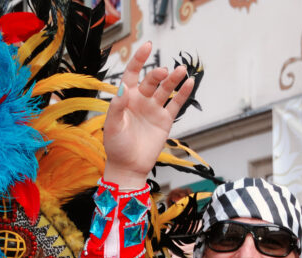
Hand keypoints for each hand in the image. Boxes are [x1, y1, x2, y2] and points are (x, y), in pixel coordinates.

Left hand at [102, 42, 194, 190]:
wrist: (129, 167)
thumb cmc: (116, 147)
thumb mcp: (112, 126)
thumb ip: (116, 107)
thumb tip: (123, 89)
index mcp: (126, 98)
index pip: (132, 73)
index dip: (138, 59)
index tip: (147, 46)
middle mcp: (140, 100)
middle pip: (151, 80)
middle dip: (157, 74)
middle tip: (162, 72)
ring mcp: (154, 109)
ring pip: (165, 89)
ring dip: (173, 79)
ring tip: (180, 70)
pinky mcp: (165, 120)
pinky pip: (176, 103)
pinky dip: (183, 93)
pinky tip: (189, 82)